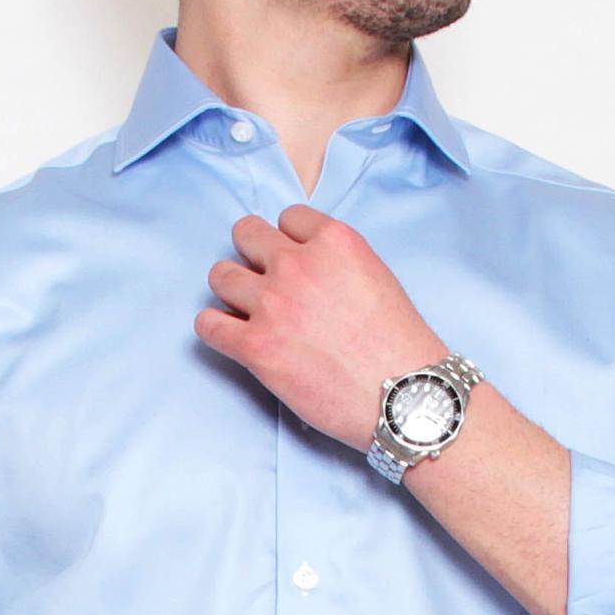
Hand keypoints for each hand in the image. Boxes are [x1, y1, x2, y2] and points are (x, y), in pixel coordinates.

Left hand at [194, 201, 448, 452]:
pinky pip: (208, 325)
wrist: (406, 396)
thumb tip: (307, 267)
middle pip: (246, 235)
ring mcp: (272, 305)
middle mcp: (297, 265)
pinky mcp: (255, 347)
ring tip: (248, 310)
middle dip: (253, 254)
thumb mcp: (377, 276)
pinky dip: (215, 328)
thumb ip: (336, 261)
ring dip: (231, 290)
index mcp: (334, 241)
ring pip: (220, 276)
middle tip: (265, 281)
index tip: (295, 261)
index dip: (289, 240)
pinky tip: (231, 336)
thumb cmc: (400, 345)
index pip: (288, 217)